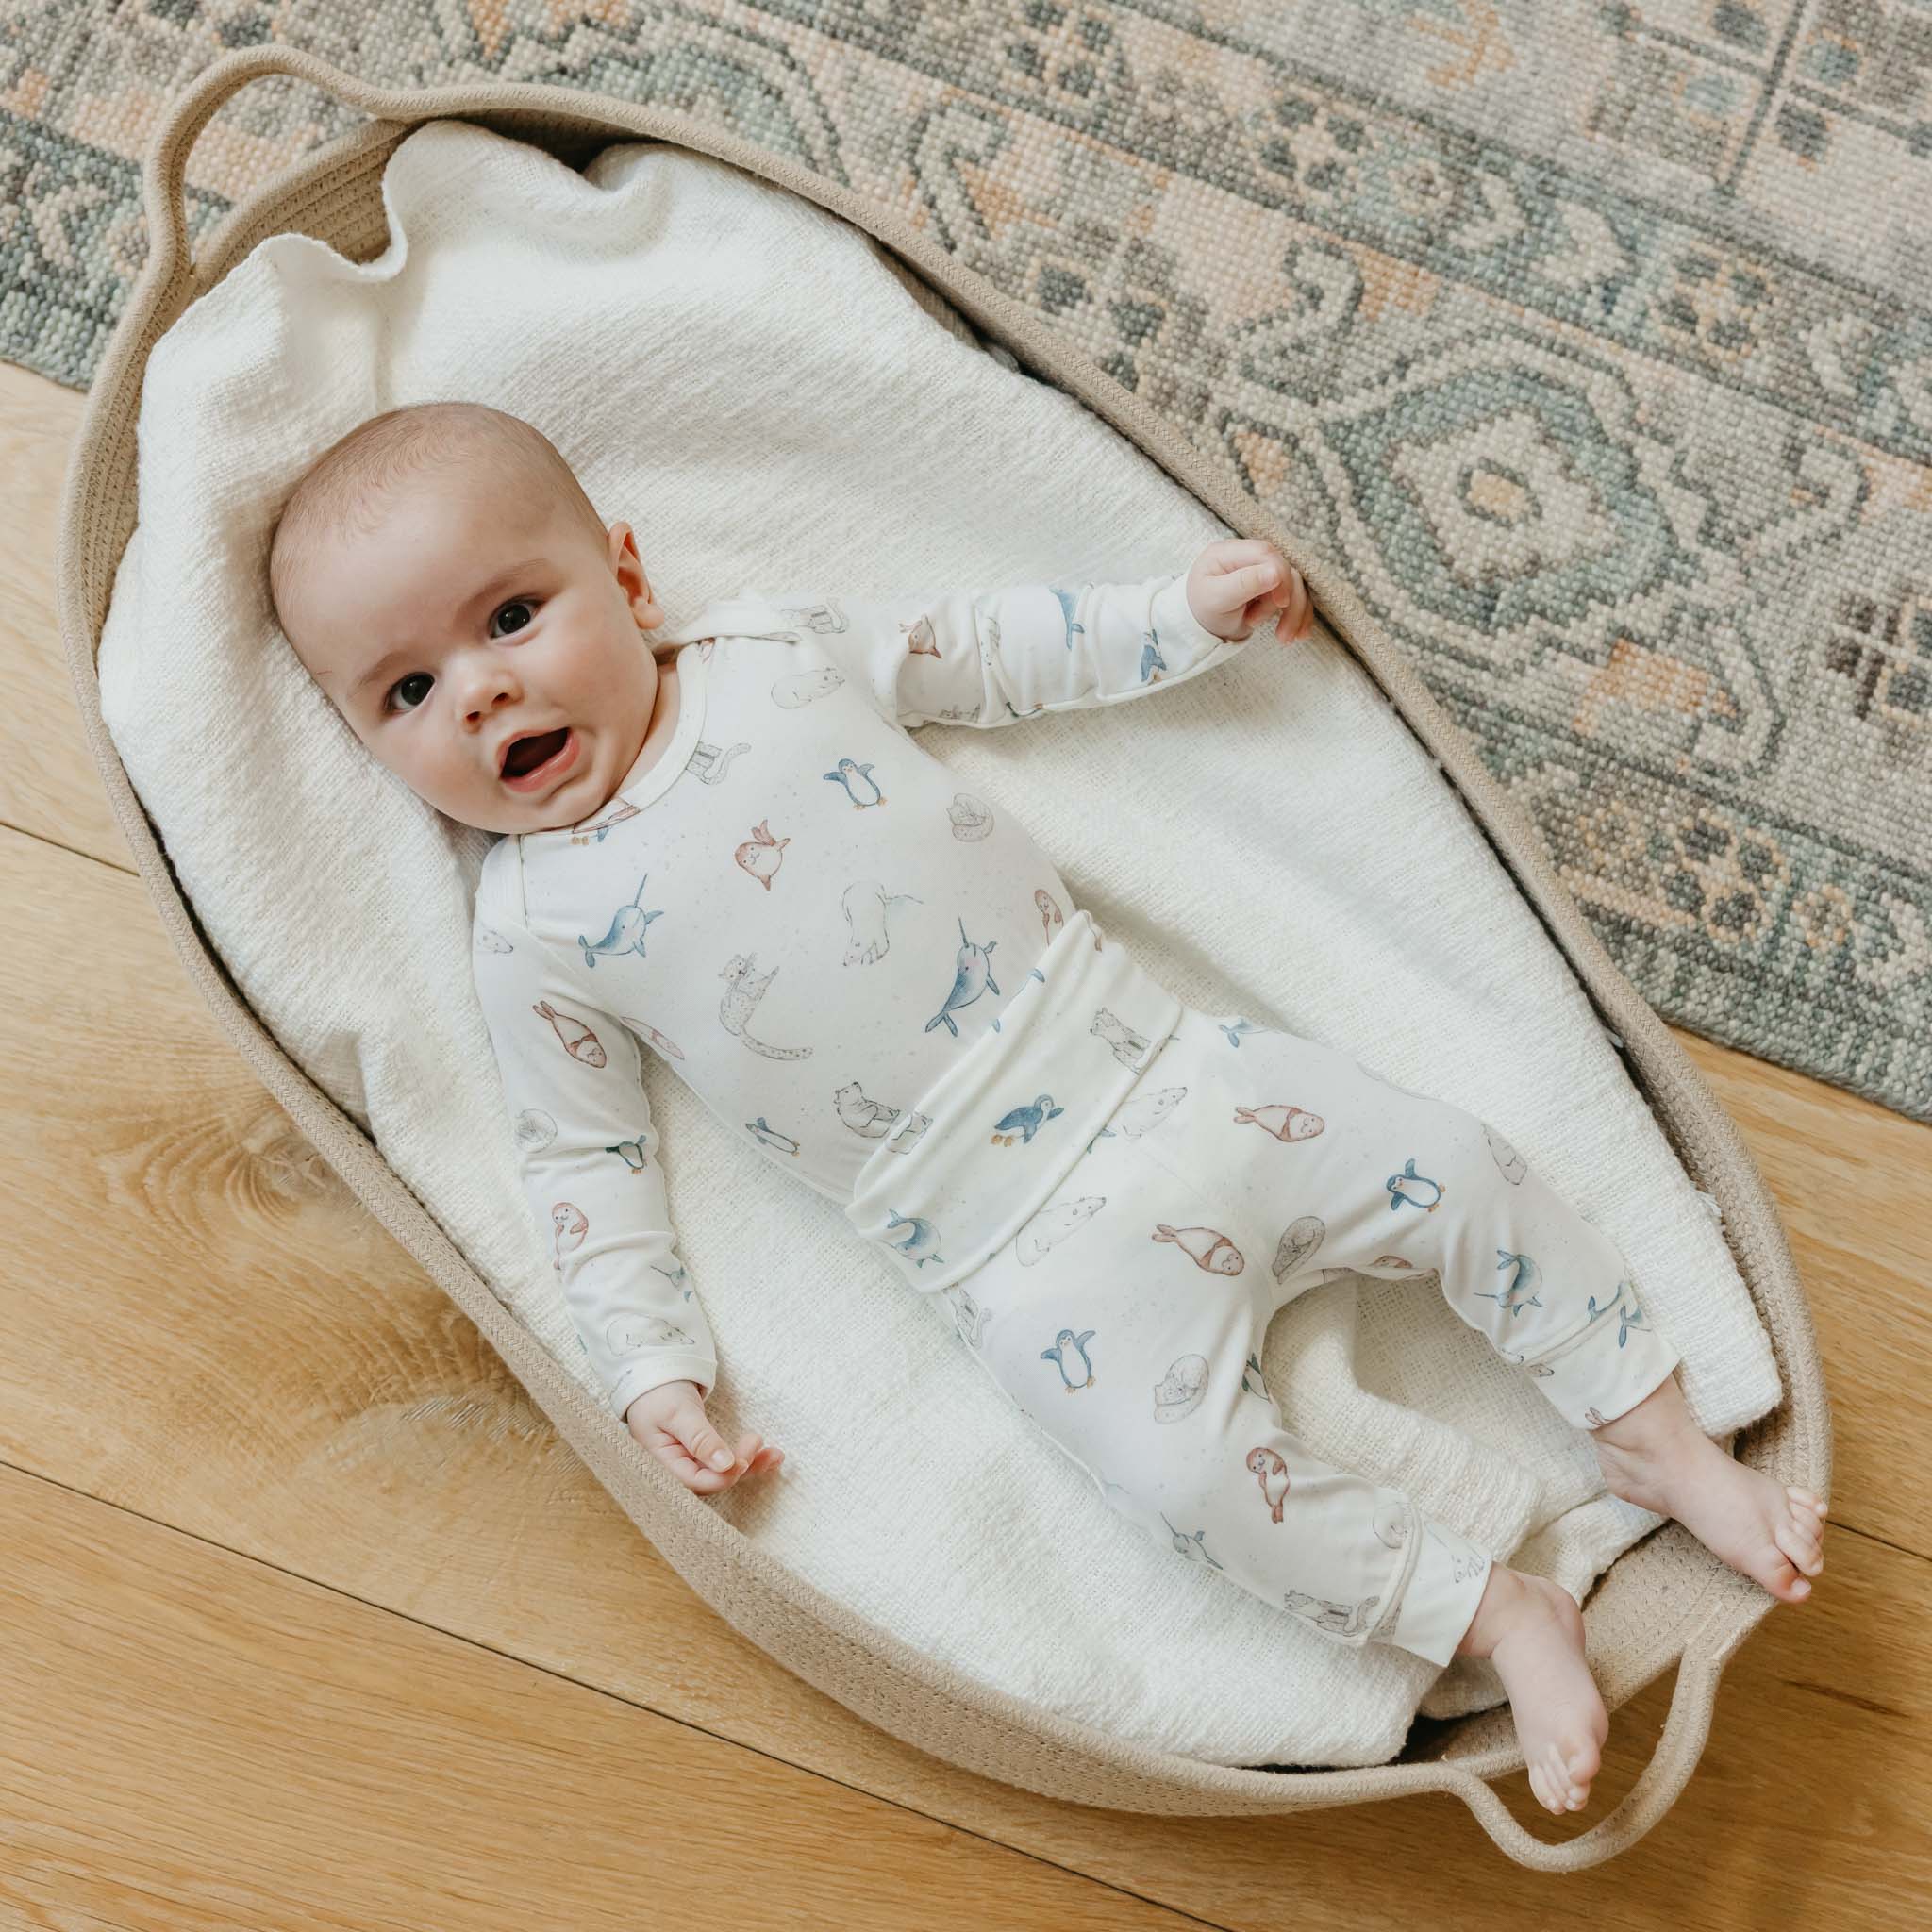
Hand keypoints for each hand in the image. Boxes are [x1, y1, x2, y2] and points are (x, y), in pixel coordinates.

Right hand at [624, 1380, 783, 1493]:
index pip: (697, 1482)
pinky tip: (767, 1453)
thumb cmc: (659, 1394)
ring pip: (723, 1472)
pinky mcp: (701, 1455)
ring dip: (750, 1464)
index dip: (723, 1476)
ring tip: (776, 1454)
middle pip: (713, 1480)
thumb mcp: (679, 1413)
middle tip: (758, 1441)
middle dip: (742, 1467)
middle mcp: (676, 1468)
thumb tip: (725, 1465)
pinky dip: (745, 1457)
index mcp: (663, 1464)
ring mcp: (689, 1462)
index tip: (744, 1459)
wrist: (654, 1377)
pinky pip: (724, 1461)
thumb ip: (700, 1439)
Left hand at [1186, 537, 1311, 644]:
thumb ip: (1244, 583)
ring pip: (1294, 585)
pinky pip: (1295, 597)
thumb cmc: (1201, 610)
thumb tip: (1276, 572)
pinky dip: (1299, 615)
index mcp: (1228, 552)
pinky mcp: (1272, 587)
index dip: (1280, 576)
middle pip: (1284, 570)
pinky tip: (1299, 635)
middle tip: (1279, 633)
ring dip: (1293, 613)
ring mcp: (1261, 572)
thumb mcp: (1217, 598)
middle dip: (1287, 602)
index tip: (1280, 603)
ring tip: (1283, 639)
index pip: (1266, 553)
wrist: (1199, 628)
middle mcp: (1248, 557)